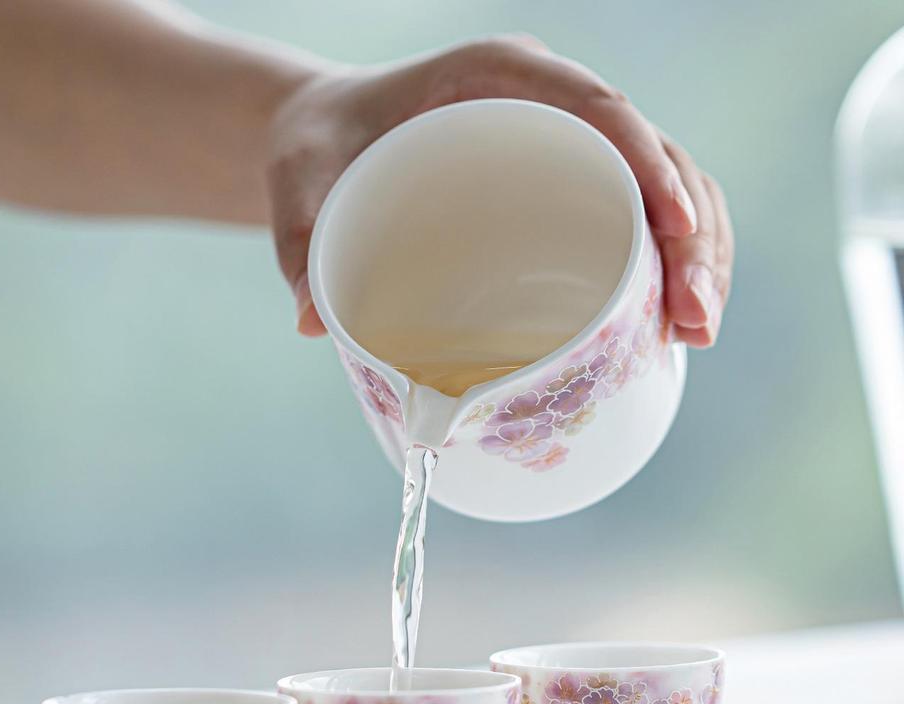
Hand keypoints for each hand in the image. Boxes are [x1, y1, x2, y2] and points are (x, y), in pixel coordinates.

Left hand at [267, 36, 732, 347]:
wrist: (325, 142)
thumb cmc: (318, 149)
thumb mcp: (300, 181)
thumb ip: (301, 239)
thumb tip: (313, 324)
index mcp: (500, 76)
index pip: (599, 107)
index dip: (651, 162)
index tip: (676, 227)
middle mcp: (548, 106)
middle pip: (655, 155)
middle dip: (693, 236)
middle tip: (694, 321)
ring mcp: (565, 150)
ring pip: (666, 188)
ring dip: (697, 258)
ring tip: (696, 333)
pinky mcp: (566, 193)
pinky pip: (638, 219)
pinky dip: (666, 267)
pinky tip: (673, 324)